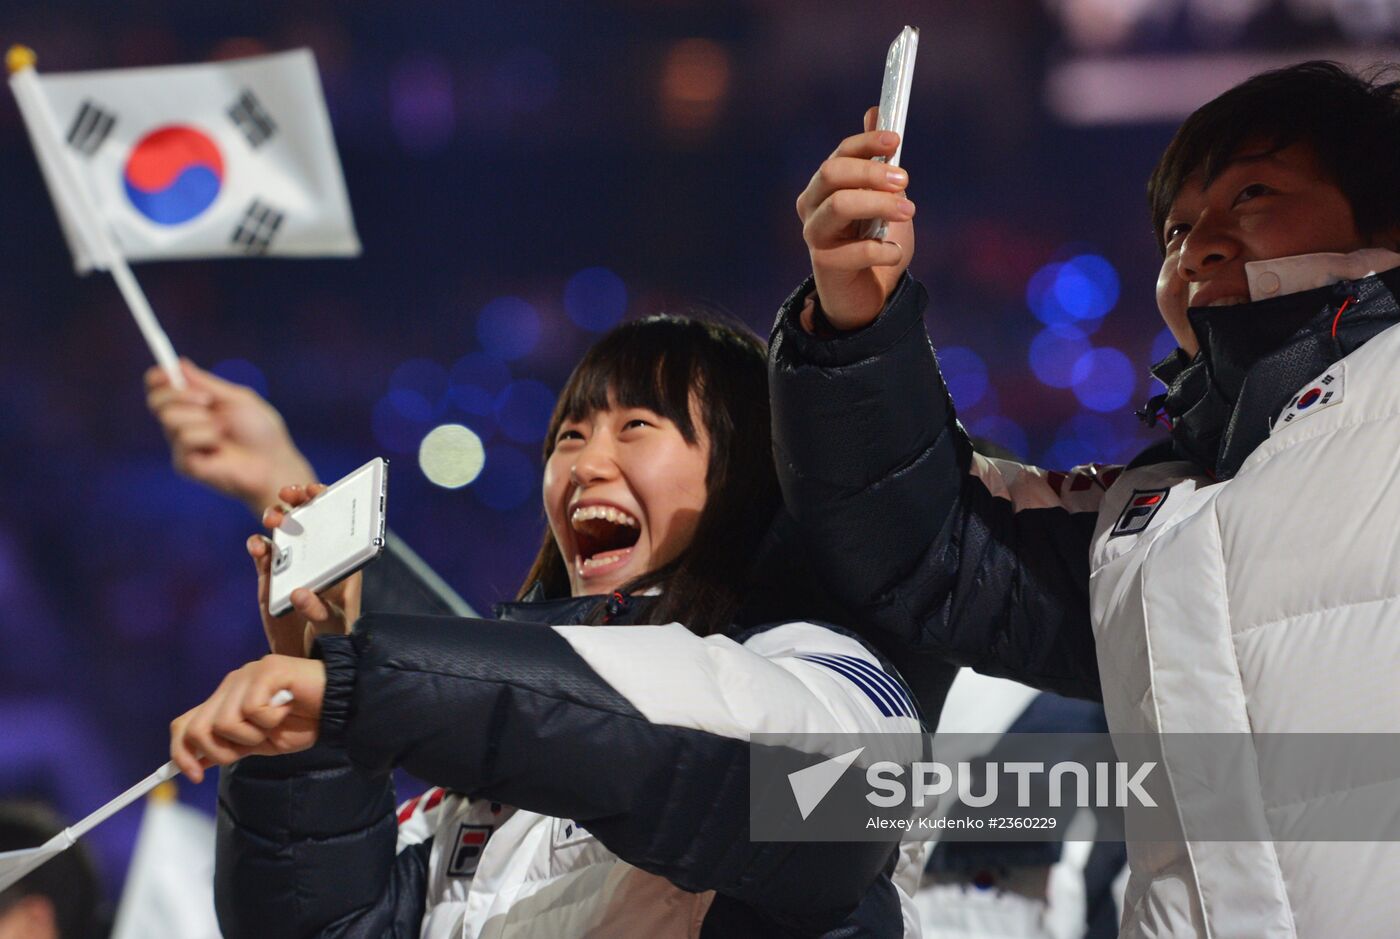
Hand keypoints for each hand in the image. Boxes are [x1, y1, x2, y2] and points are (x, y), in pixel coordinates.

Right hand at [146, 358, 317, 516]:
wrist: (272, 462)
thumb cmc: (260, 431)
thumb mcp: (236, 399)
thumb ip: (207, 383)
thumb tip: (180, 364)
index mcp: (194, 405)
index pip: (161, 389)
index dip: (158, 377)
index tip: (167, 371)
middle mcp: (183, 424)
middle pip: (156, 401)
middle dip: (180, 394)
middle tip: (207, 400)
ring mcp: (182, 445)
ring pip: (170, 418)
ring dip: (202, 419)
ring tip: (223, 430)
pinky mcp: (184, 464)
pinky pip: (184, 439)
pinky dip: (206, 436)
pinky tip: (220, 448)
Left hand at [169, 654, 325, 783]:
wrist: (341, 705)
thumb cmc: (304, 722)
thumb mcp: (259, 744)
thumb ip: (228, 748)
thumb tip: (194, 764)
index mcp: (226, 700)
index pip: (185, 724)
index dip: (181, 753)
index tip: (194, 777)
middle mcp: (231, 684)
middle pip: (198, 728)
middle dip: (223, 751)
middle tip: (252, 748)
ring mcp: (248, 674)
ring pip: (224, 722)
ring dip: (252, 736)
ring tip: (275, 725)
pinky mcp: (267, 670)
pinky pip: (252, 710)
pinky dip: (271, 720)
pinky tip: (287, 710)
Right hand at [251, 483, 360, 656]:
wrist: (307, 653)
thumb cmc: (332, 634)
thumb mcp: (331, 625)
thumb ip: (318, 610)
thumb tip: (299, 594)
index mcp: (341, 558)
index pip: (336, 518)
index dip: (326, 498)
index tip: (314, 489)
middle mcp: (317, 553)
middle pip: (307, 516)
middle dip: (297, 499)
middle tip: (288, 494)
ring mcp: (293, 562)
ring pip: (283, 529)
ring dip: (276, 518)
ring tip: (271, 519)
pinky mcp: (271, 574)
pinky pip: (263, 553)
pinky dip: (258, 546)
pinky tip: (257, 547)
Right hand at [796, 107, 916, 330]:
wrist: (870, 294)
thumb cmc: (874, 241)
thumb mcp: (882, 196)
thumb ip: (877, 160)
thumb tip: (875, 111)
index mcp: (824, 186)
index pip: (839, 155)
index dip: (866, 143)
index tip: (896, 141)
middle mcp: (812, 207)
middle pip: (832, 174)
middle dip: (871, 172)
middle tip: (905, 180)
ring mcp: (815, 235)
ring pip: (839, 205)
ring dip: (879, 204)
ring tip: (909, 211)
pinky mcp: (825, 265)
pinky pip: (856, 250)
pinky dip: (883, 249)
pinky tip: (894, 253)